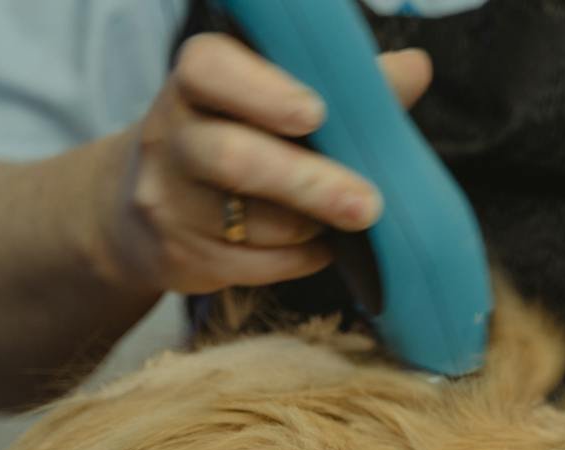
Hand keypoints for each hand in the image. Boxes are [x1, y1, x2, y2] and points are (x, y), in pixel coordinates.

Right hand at [94, 34, 432, 295]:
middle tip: (367, 205)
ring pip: (250, 223)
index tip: (316, 114)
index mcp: (196, 82)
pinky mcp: (178, 254)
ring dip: (311, 226)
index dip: (264, 92)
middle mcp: (172, 136)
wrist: (148, 205)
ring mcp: (168, 200)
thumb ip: (341, 85)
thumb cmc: (239, 135)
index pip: (213, 70)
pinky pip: (251, 266)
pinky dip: (299, 259)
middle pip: (236, 158)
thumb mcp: (275, 100)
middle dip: (309, 184)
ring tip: (345, 221)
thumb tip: (416, 70)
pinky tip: (319, 247)